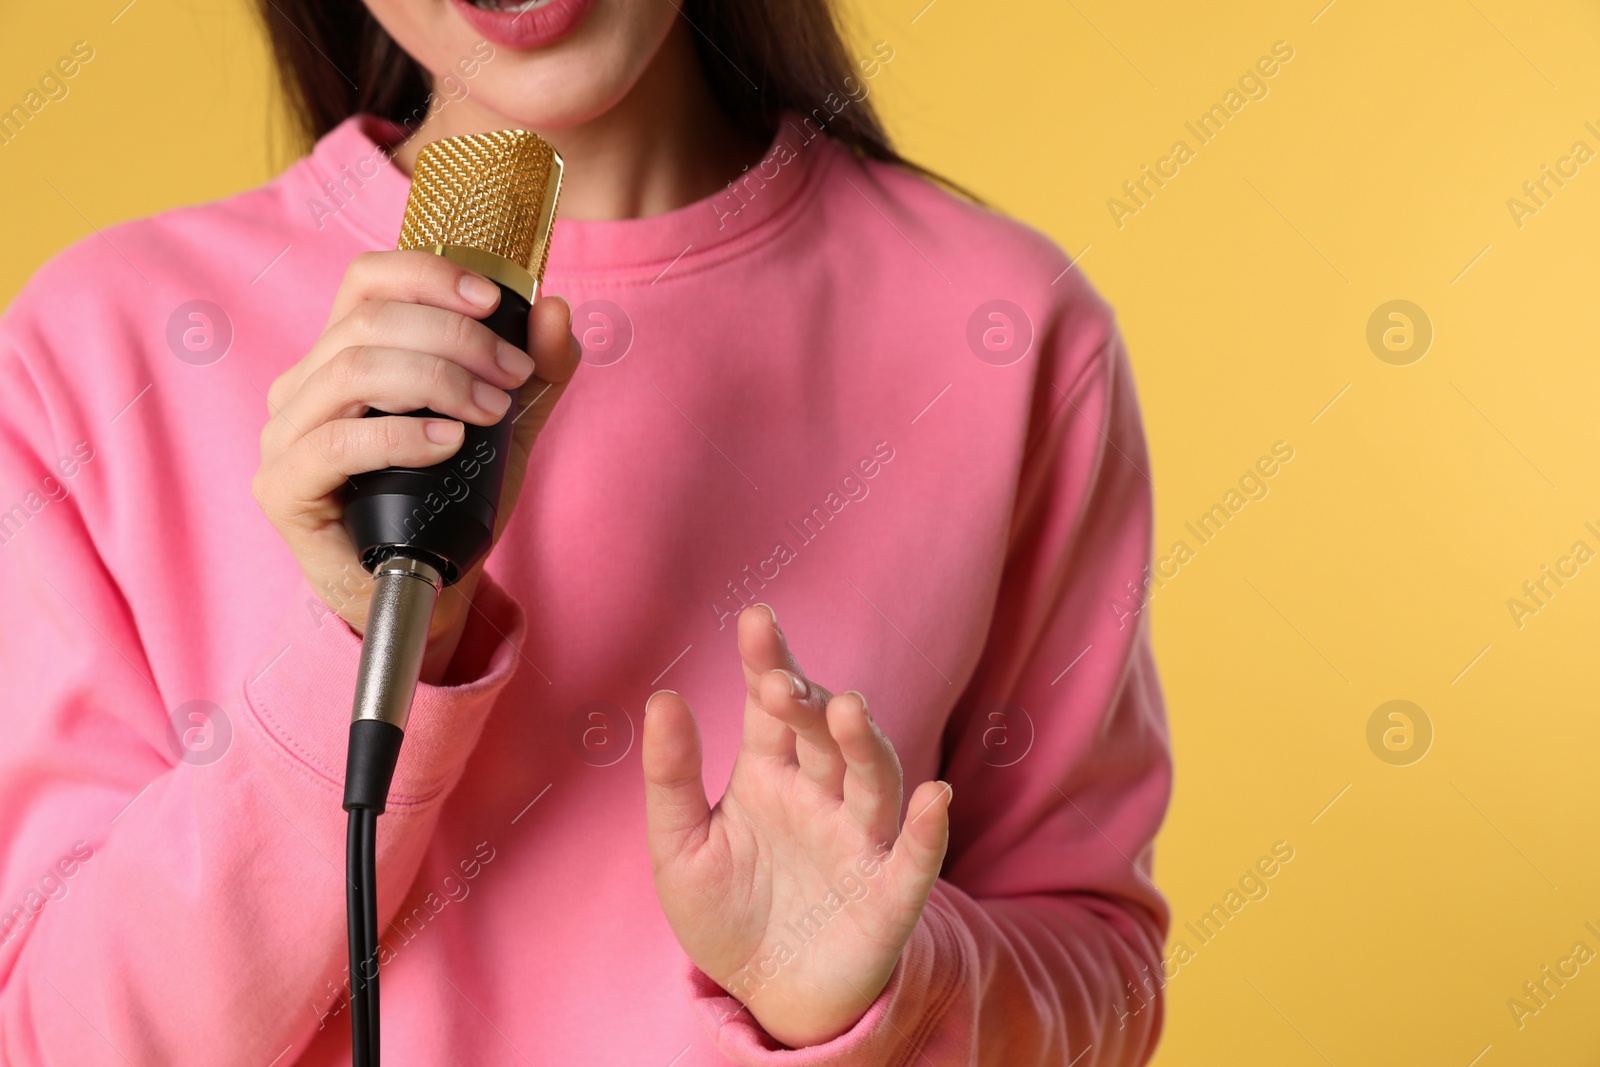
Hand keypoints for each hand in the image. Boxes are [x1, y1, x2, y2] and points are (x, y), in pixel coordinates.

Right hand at [252, 250, 580, 681]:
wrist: (429, 590)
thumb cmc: (454, 502)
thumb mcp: (509, 428)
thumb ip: (536, 373)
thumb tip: (556, 311)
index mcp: (346, 353)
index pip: (369, 280)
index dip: (429, 275)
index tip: (492, 300)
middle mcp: (305, 384)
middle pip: (369, 321)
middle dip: (455, 339)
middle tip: (511, 375)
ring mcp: (285, 434)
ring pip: (351, 370)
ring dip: (435, 379)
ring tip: (487, 410)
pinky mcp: (282, 488)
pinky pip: (333, 444)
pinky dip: (398, 435)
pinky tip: (447, 442)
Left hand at [642, 604, 952, 1047]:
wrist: (767, 993)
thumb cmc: (725, 911)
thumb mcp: (679, 847)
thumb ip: (672, 776)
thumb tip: (663, 697)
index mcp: (770, 773)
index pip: (772, 706)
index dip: (768, 663)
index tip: (756, 619)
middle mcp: (821, 794)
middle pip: (825, 735)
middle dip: (811, 704)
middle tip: (783, 684)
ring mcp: (860, 839)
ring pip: (873, 780)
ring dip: (864, 745)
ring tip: (849, 710)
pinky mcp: (888, 894)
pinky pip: (914, 857)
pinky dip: (927, 828)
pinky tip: (933, 797)